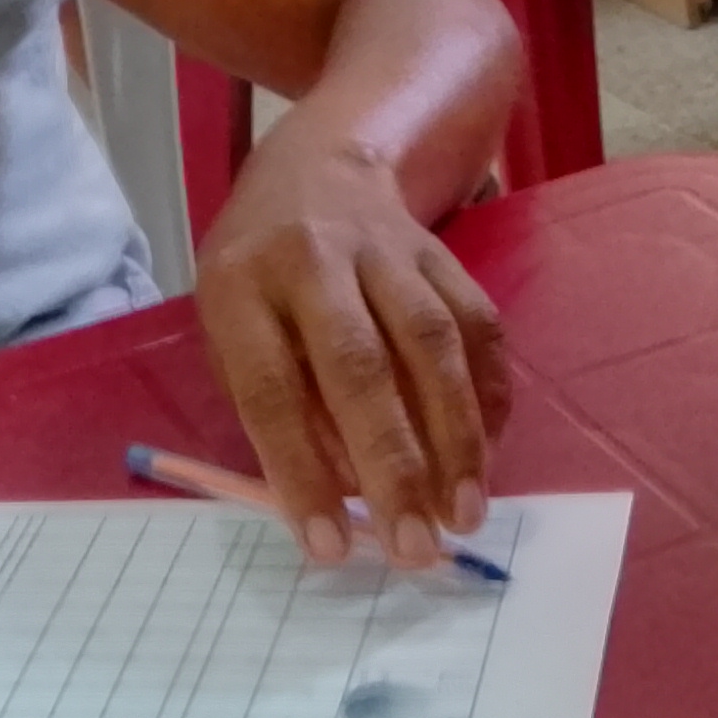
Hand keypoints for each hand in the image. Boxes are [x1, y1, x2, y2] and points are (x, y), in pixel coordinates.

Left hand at [193, 146, 509, 568]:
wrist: (314, 169)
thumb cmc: (258, 276)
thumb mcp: (228, 331)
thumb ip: (274, 408)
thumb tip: (342, 495)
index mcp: (240, 284)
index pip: (269, 387)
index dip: (300, 471)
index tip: (330, 548)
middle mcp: (313, 257)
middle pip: (360, 363)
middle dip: (393, 465)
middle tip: (416, 548)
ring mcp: (385, 248)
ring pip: (432, 341)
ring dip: (456, 438)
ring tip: (464, 515)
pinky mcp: (441, 251)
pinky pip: (477, 325)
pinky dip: (489, 397)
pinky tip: (489, 457)